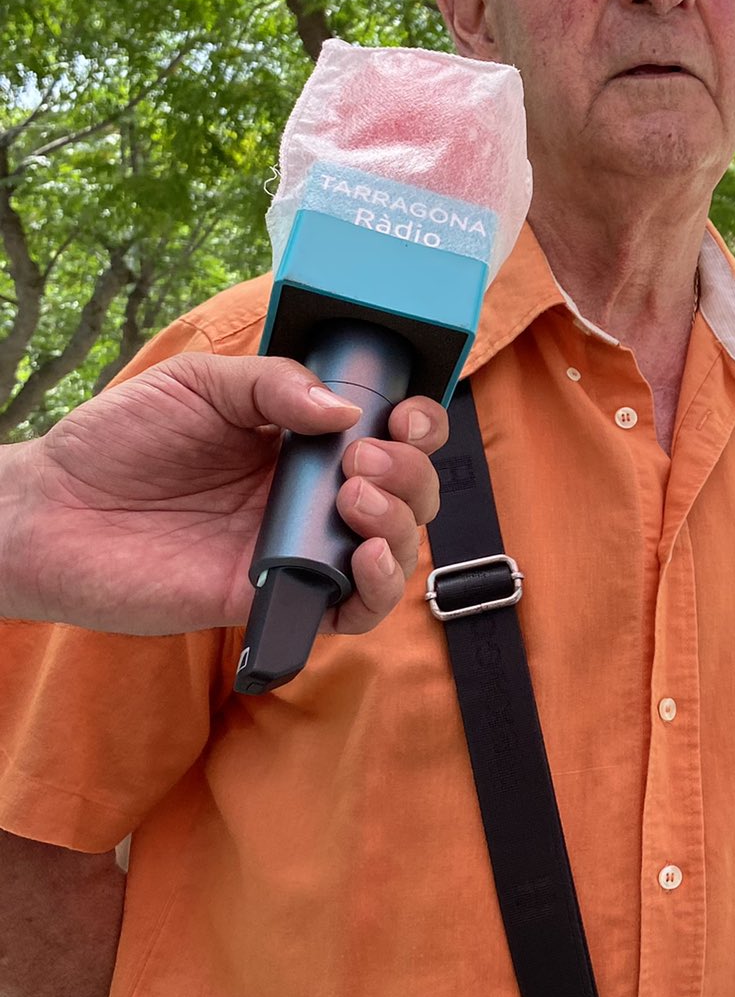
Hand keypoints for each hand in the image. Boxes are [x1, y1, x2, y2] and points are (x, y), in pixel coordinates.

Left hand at [0, 353, 447, 634]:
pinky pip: (355, 611)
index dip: (419, 427)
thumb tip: (347, 411)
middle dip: (411, 474)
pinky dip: (379, 590)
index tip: (405, 417)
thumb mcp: (200, 384)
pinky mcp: (277, 599)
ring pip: (397, 551)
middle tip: (362, 460)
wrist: (53, 511)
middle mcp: (313, 498)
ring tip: (354, 498)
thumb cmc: (119, 442)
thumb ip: (273, 384)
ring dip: (400, 525)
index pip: (392, 437)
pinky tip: (362, 560)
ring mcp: (300, 551)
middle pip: (410, 494)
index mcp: (304, 442)